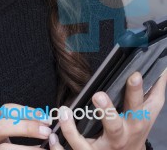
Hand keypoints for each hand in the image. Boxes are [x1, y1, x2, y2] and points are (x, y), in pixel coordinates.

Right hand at [0, 103, 51, 149]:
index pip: (6, 110)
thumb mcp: (4, 134)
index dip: (27, 112)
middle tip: (46, 132)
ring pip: (3, 148)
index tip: (45, 118)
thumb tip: (45, 125)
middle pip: (1, 127)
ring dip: (27, 149)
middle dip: (26, 128)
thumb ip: (19, 127)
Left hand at [48, 71, 166, 149]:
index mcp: (138, 122)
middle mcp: (122, 136)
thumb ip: (153, 91)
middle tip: (99, 95)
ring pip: (88, 143)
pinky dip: (62, 143)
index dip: (140, 91)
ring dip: (74, 129)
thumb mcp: (148, 114)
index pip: (143, 106)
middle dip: (107, 112)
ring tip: (64, 111)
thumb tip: (161, 68)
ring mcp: (105, 149)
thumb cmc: (135, 132)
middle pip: (116, 125)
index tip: (135, 74)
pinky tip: (54, 133)